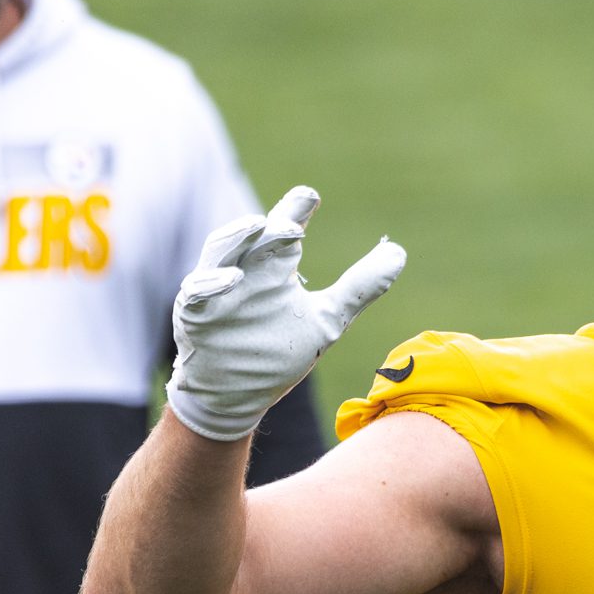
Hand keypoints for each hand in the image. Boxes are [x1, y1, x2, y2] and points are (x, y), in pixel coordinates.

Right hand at [166, 186, 404, 441]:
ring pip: (220, 252)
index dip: (295, 210)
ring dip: (236, 238)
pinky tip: (231, 278)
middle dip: (269, 226)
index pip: (283, 231)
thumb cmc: (277, 351)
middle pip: (253, 237)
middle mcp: (245, 271)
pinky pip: (197, 293)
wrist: (238, 396)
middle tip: (294, 224)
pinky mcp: (195, 315)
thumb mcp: (328, 319)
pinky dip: (211, 283)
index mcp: (273, 268)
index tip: (310, 197)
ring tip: (258, 225)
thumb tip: (398, 252)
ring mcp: (217, 291)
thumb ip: (360, 287)